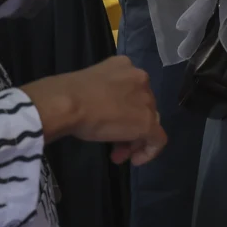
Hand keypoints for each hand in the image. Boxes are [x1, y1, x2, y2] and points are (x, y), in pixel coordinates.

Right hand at [24, 56, 166, 165]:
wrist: (69, 103)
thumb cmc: (69, 94)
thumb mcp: (90, 87)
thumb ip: (103, 94)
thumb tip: (99, 109)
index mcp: (124, 65)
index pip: (132, 91)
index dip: (123, 111)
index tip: (107, 125)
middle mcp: (140, 78)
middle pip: (141, 107)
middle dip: (128, 128)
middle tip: (112, 145)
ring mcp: (146, 99)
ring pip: (148, 122)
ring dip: (133, 140)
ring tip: (117, 155)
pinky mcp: (147, 121)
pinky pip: (157, 139)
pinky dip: (149, 151)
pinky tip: (135, 160)